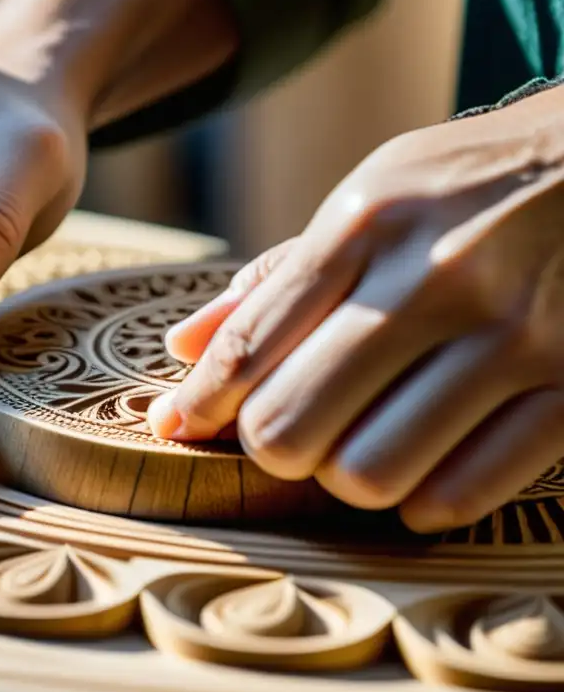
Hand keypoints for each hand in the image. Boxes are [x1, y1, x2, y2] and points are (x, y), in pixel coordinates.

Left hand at [149, 89, 563, 531]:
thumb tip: (184, 350)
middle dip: (268, 445)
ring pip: (369, 471)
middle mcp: (435, 278)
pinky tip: (418, 478)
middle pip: (291, 424)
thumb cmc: (467, 190)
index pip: (249, 345)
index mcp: (368, 224)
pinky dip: (423, 502)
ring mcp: (513, 335)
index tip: (178, 425)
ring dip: (344, 477)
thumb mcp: (370, 200)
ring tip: (356, 447)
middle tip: (285, 432)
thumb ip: (276, 278)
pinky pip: (466, 489)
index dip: (200, 402)